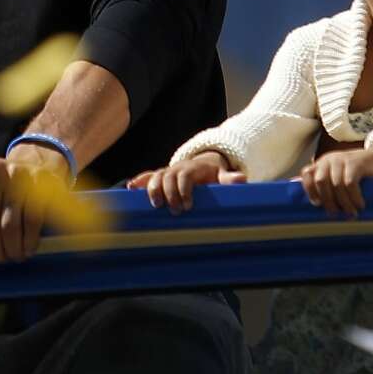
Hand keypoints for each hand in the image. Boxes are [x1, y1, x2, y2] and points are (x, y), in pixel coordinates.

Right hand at [127, 153, 245, 212]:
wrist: (204, 163)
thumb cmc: (213, 174)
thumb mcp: (222, 175)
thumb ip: (229, 178)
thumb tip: (242, 178)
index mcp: (191, 169)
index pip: (184, 177)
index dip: (184, 190)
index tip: (188, 206)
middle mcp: (176, 169)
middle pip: (167, 177)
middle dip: (168, 193)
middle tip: (174, 210)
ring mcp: (167, 172)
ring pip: (155, 176)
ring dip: (152, 189)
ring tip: (155, 204)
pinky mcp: (160, 177)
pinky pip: (147, 177)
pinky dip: (139, 181)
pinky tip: (131, 188)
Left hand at [299, 144, 372, 216]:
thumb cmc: (351, 172)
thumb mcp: (335, 176)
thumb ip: (322, 184)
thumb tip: (301, 192)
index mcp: (320, 164)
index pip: (306, 174)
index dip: (309, 190)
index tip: (317, 205)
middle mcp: (327, 160)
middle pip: (321, 181)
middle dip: (327, 200)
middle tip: (335, 214)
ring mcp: (341, 160)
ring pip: (336, 185)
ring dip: (344, 203)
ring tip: (351, 213)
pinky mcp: (354, 163)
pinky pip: (350, 183)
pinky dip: (354, 197)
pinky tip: (360, 205)